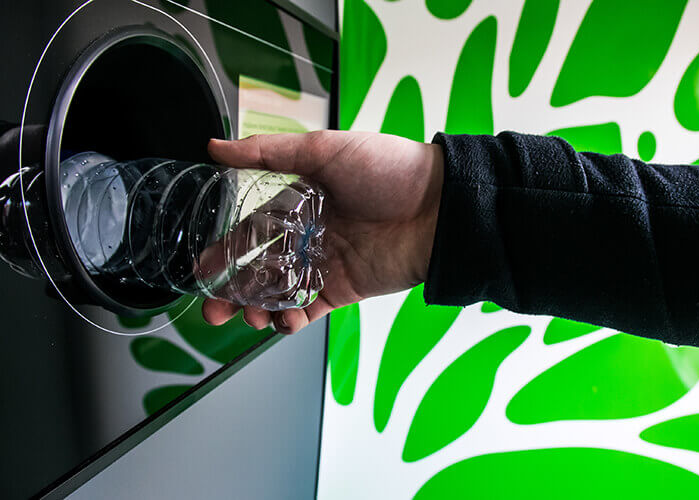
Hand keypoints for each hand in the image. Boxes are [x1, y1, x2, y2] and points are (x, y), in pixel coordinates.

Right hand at [202, 130, 443, 333]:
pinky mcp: (345, 289)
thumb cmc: (387, 168)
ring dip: (258, 308)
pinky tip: (280, 321)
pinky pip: (310, 309)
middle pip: (259, 267)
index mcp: (299, 200)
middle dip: (233, 290)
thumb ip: (268, 152)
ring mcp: (325, 264)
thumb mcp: (323, 149)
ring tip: (247, 317)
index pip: (251, 230)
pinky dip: (291, 320)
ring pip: (280, 292)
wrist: (439, 205)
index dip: (225, 250)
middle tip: (212, 309)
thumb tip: (215, 147)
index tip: (202, 269)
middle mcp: (308, 233)